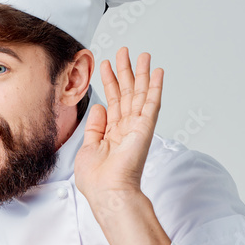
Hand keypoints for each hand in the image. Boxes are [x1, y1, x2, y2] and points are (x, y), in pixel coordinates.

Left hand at [75, 47, 163, 202]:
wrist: (108, 193)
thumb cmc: (97, 180)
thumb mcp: (87, 148)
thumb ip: (94, 126)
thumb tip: (99, 106)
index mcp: (112, 134)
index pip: (113, 102)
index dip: (110, 82)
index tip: (106, 65)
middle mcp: (126, 129)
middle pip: (128, 93)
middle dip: (125, 71)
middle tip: (124, 51)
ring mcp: (137, 128)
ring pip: (141, 94)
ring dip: (141, 73)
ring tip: (142, 54)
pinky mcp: (145, 128)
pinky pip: (152, 103)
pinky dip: (156, 87)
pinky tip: (157, 72)